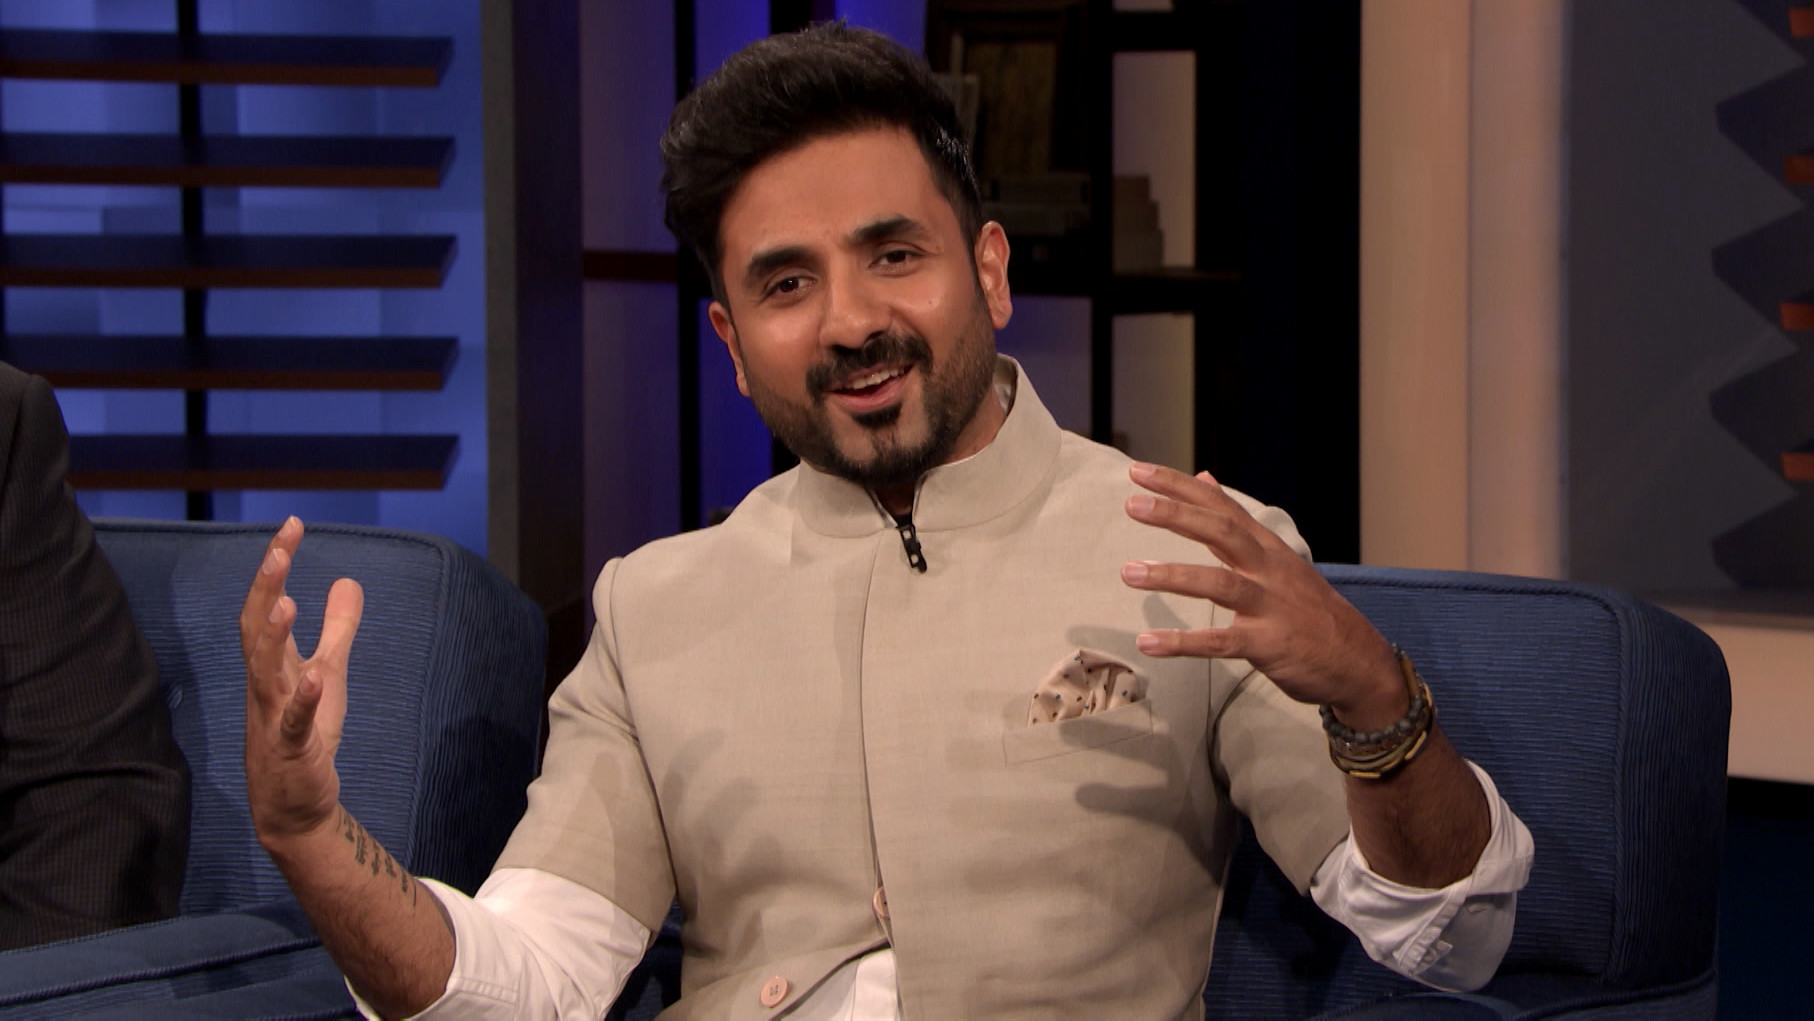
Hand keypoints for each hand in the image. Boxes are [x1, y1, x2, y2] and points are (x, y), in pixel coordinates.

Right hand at [240, 517, 363, 844]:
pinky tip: (313, 679)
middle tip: (278, 548)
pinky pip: (293, 723)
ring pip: (264, 672)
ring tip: (285, 600)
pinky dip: (302, 701)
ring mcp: (273, 717)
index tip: (291, 525)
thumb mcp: (329, 674)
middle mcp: (265, 685)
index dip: (276, 566)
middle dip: (266, 589)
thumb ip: (338, 629)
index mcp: (272, 664)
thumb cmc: (307, 736)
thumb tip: (348, 580)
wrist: (294, 807)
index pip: (267, 605)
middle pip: (256, 629)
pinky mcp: (292, 750)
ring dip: (273, 637)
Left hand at [1119, 463, 1403, 726]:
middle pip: (1222, 532)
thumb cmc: (1310, 611)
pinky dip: (1183, 642)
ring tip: (1129, 573)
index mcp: (1267, 548)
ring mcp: (1271, 607)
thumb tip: (1204, 477)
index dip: (1181, 486)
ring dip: (1172, 576)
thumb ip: (1237, 523)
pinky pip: (1221, 641)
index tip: (1139, 471)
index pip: (1221, 506)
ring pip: (1219, 583)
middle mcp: (1270, 570)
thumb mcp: (1277, 560)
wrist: (1360, 663)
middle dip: (1177, 515)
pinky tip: (1148, 643)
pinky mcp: (1270, 645)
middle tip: (1132, 504)